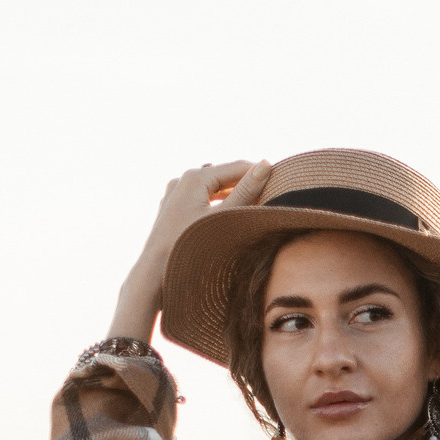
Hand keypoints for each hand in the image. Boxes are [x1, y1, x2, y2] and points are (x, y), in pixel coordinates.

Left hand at [108, 160, 273, 340]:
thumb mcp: (224, 217)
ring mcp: (175, 194)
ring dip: (234, 196)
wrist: (155, 273)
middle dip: (247, 186)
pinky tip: (229, 217)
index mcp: (195, 177)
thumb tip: (266, 166)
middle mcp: (182, 180)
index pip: (237, 167)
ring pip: (213, 189)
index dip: (261, 174)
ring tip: (254, 209)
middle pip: (225, 177)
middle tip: (273, 198)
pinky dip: (218, 205)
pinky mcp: (172, 208)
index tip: (284, 183)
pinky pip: (202, 200)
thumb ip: (246, 191)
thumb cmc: (190, 247)